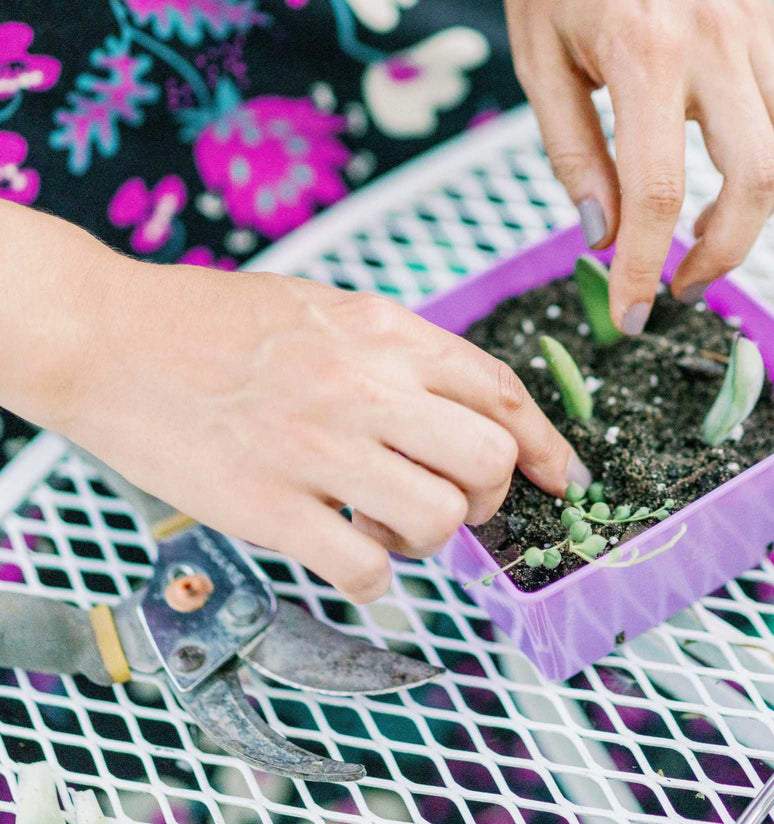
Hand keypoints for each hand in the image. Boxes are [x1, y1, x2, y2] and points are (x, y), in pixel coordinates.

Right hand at [63, 260, 587, 602]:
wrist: (110, 335)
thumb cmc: (215, 321)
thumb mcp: (325, 305)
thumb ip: (394, 349)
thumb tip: (457, 405)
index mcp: (384, 330)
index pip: (500, 389)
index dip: (544, 442)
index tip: (558, 476)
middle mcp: (365, 383)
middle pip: (489, 458)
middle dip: (489, 495)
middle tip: (455, 503)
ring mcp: (319, 446)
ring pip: (441, 518)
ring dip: (432, 539)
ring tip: (390, 525)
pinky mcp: (269, 505)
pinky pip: (367, 567)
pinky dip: (375, 575)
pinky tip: (347, 552)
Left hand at [502, 0, 773, 332]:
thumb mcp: (536, 60)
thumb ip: (572, 152)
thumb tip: (603, 234)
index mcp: (643, 51)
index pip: (657, 189)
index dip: (645, 266)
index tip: (631, 311)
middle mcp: (714, 41)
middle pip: (755, 178)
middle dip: (723, 253)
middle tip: (679, 281)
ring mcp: (753, 29)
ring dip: (764, 211)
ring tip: (709, 232)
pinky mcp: (770, 23)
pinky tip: (748, 176)